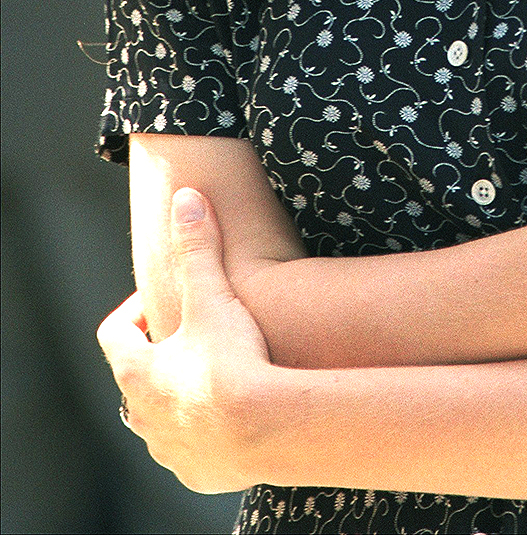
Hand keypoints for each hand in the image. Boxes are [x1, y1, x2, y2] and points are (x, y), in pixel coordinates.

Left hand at [98, 188, 271, 493]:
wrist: (265, 430)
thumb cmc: (232, 362)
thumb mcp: (212, 296)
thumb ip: (197, 246)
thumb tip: (186, 198)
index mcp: (137, 372)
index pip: (116, 334)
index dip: (135, 311)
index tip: (161, 300)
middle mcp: (143, 415)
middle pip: (139, 379)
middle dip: (163, 355)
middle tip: (196, 335)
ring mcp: (169, 449)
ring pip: (164, 418)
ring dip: (184, 395)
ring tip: (221, 374)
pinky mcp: (199, 473)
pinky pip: (195, 451)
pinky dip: (208, 431)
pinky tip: (239, 414)